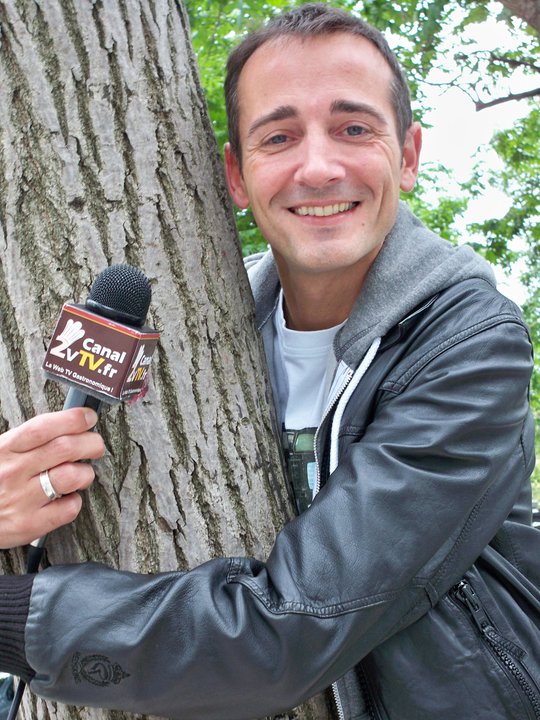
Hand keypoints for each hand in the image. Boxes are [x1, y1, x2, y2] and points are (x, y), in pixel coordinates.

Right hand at [0, 408, 104, 548]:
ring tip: (82, 475)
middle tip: (95, 446)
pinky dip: (75, 502)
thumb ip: (27, 441)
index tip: (88, 417)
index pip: (43, 427)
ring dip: (86, 473)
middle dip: (91, 443)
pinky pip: (68, 509)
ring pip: (71, 476)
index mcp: (6, 449)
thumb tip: (67, 425)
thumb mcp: (0, 453)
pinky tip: (68, 499)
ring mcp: (22, 499)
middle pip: (65, 448)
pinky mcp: (29, 524)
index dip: (72, 419)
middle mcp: (14, 471)